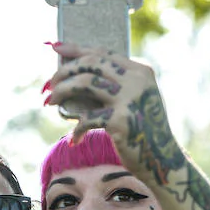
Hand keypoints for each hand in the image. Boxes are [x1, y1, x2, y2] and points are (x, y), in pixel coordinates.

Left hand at [45, 42, 169, 148]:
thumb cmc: (142, 131)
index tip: (56, 48)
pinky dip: (76, 129)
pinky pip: (87, 118)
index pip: (103, 53)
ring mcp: (130, 99)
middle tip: (48, 84)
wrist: (161, 161)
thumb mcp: (135, 101)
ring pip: (85, 82)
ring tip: (50, 101)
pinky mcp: (121, 121)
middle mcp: (137, 80)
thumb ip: (114, 85)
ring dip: (62, 90)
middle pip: (91, 63)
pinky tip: (74, 139)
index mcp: (141, 71)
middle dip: (64, 71)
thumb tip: (74, 74)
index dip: (77, 49)